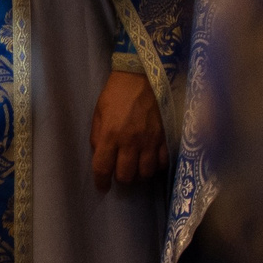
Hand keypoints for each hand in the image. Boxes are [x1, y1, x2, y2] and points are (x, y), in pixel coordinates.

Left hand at [89, 68, 167, 188]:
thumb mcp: (98, 113)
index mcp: (110, 135)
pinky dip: (156, 166)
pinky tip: (151, 161)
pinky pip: (162, 163)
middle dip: (121, 179)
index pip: (102, 168)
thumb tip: (99, 155)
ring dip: (139, 175)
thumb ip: (97, 136)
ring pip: (145, 173)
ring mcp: (150, 141)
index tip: (102, 187)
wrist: (142, 76)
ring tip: (136, 168)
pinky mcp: (164, 137)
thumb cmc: (116, 93)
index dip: (101, 182)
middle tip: (119, 173)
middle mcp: (130, 142)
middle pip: (126, 176)